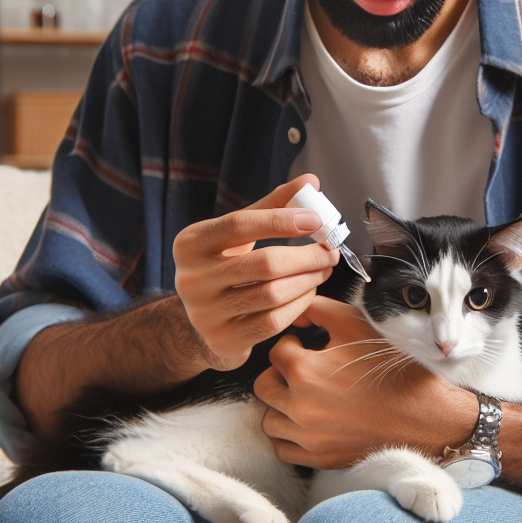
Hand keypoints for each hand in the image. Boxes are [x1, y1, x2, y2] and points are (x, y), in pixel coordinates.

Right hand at [173, 174, 339, 370]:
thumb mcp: (239, 234)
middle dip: (306, 257)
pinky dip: (299, 305)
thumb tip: (310, 182)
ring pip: (272, 294)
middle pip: (263, 263)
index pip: (239, 224)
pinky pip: (272, 322)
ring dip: (308, 280)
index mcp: (191, 243)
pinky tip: (309, 293)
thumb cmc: (226, 265)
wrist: (200, 320)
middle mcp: (191, 278)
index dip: (281, 220)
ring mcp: (205, 313)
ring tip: (323, 270)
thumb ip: (272, 206)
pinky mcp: (223, 340)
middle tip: (330, 252)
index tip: (316, 220)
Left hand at [253, 296, 476, 467]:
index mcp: (304, 370)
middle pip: (264, 385)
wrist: (424, 414)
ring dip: (280, 405)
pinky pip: (282, 448)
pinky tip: (308, 421)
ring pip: (269, 418)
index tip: (308, 346)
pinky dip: (288, 435)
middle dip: (280, 374)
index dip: (293, 344)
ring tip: (303, 395)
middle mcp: (299, 405)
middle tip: (303, 370)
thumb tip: (297, 312)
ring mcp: (307, 435)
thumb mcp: (355, 323)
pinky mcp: (318, 458)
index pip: (277, 351)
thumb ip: (318, 309)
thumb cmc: (391, 367)